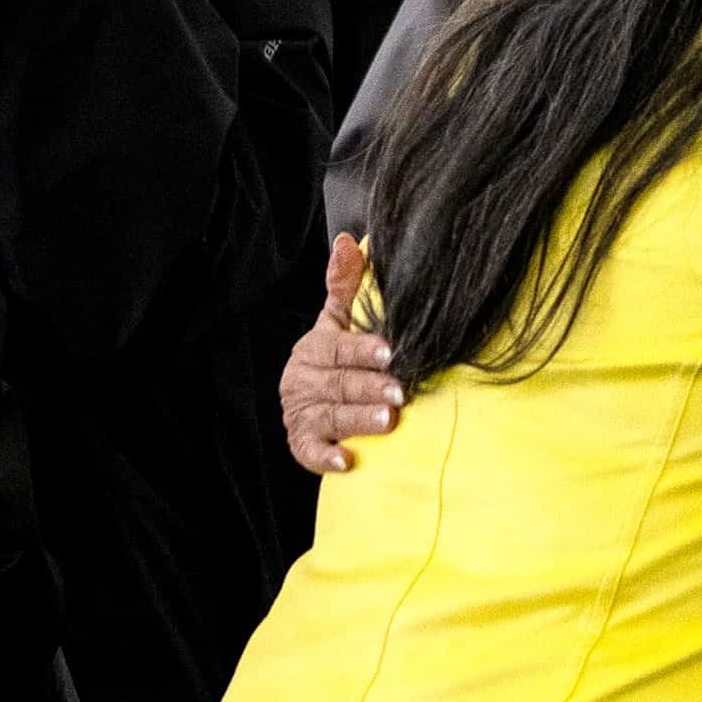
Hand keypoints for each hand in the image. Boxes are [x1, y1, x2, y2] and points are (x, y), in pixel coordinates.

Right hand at [282, 233, 401, 474]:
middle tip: (400, 392)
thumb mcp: (340, 323)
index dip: (362, 350)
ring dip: (358, 419)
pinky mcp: (302, 446)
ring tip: (388, 420)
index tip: (389, 352)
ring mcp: (301, 415)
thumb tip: (348, 241)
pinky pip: (311, 452)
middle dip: (368, 388)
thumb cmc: (337, 360)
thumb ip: (345, 287)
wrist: (316, 404)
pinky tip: (348, 461)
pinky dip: (327, 457)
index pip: (337, 348)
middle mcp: (302, 381)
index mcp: (313, 349)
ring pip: (330, 417)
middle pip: (337, 384)